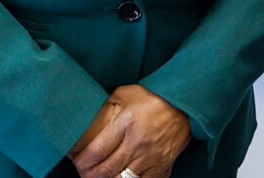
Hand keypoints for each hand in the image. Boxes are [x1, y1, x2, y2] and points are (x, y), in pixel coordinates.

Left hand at [67, 85, 191, 177]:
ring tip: (100, 175)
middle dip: (89, 175)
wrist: (186, 104)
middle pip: (105, 170)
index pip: (96, 151)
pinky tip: (120, 176)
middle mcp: (138, 142)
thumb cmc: (153, 97)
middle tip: (84, 172)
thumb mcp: (125, 93)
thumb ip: (105, 106)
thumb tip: (84, 120)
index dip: (81, 161)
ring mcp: (151, 157)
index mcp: (127, 123)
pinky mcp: (162, 166)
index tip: (77, 161)